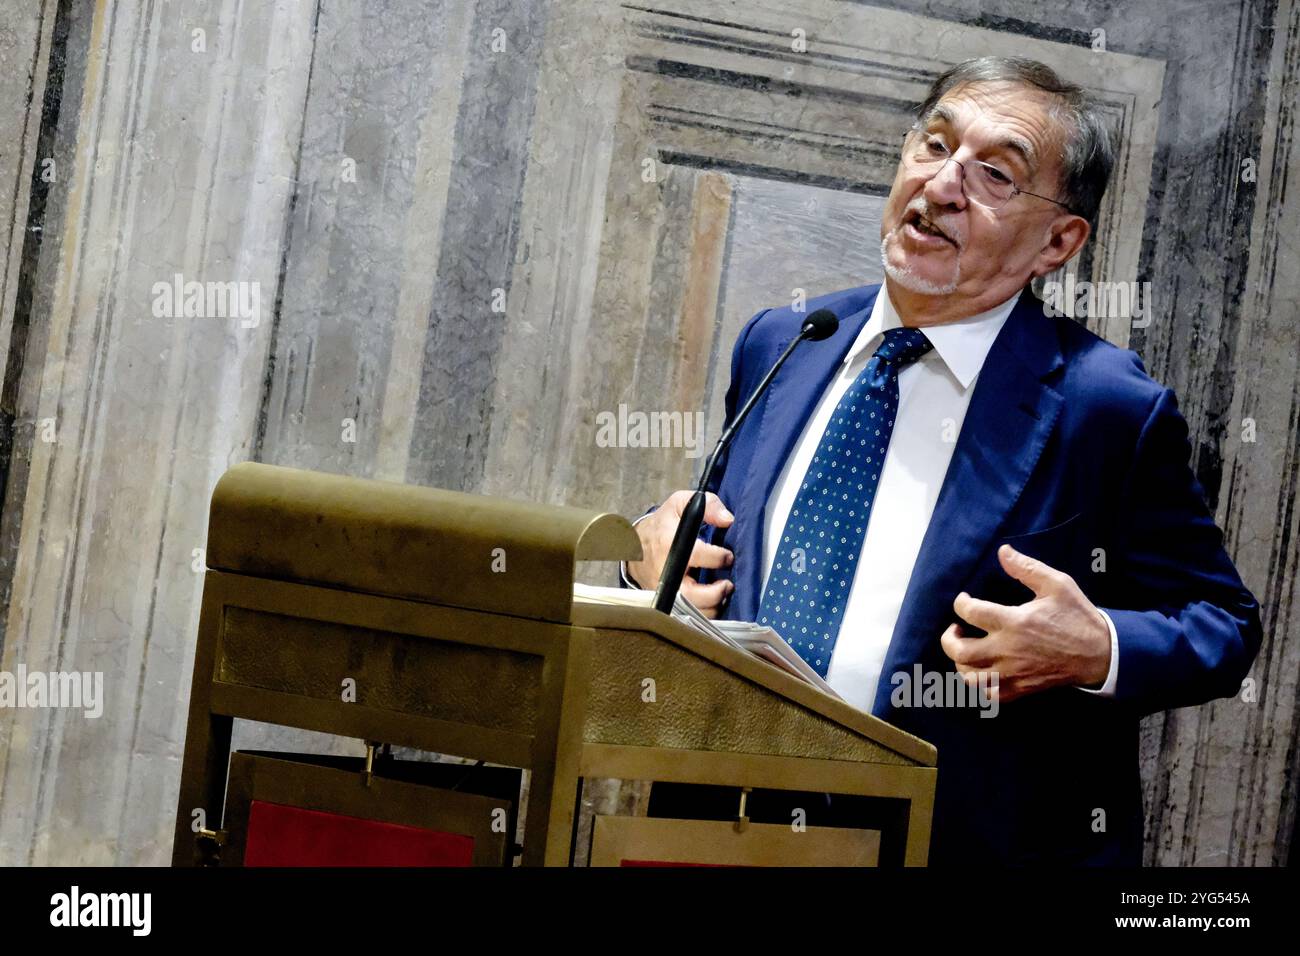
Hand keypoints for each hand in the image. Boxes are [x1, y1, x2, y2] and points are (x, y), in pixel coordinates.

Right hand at [626, 490, 734, 617]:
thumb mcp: (680, 504)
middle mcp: (665, 570)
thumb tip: (728, 519)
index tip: (728, 556)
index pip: (697, 554)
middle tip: (727, 584)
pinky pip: (686, 613)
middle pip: (692, 594)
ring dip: (712, 606)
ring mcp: (663, 588)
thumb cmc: (663, 525)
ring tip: (721, 592)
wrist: (635, 545)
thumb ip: (707, 504)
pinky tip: (711, 600)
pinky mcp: (664, 600)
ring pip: (690, 609)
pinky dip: (703, 611)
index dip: (718, 557)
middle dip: (715, 593)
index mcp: (669, 542)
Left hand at [939, 544, 1110, 703]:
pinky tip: (982, 671)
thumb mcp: (1056, 584)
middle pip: (960, 652)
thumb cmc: (1077, 616)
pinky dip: (979, 685)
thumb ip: (1026, 568)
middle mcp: (1008, 650)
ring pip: (970, 678)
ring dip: (960, 663)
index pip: (970, 613)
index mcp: (1015, 622)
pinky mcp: (1021, 689)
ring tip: (966, 650)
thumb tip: (1002, 551)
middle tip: (956, 629)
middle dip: (949, 638)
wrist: (1100, 653)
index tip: (964, 600)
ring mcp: (1013, 673)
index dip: (960, 603)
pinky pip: (990, 695)